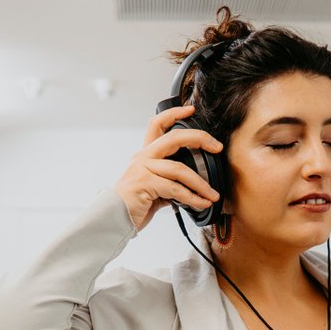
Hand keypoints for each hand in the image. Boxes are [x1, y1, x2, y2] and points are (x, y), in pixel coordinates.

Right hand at [116, 105, 223, 231]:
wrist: (112, 219)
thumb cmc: (133, 205)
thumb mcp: (152, 187)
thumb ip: (168, 181)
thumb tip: (191, 186)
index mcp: (145, 155)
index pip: (156, 124)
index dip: (174, 113)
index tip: (191, 110)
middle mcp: (143, 157)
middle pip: (174, 138)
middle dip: (199, 139)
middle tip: (217, 147)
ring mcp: (143, 169)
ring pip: (180, 169)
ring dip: (201, 183)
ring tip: (213, 195)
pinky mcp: (145, 184)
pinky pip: (175, 189)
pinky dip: (193, 198)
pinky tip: (202, 204)